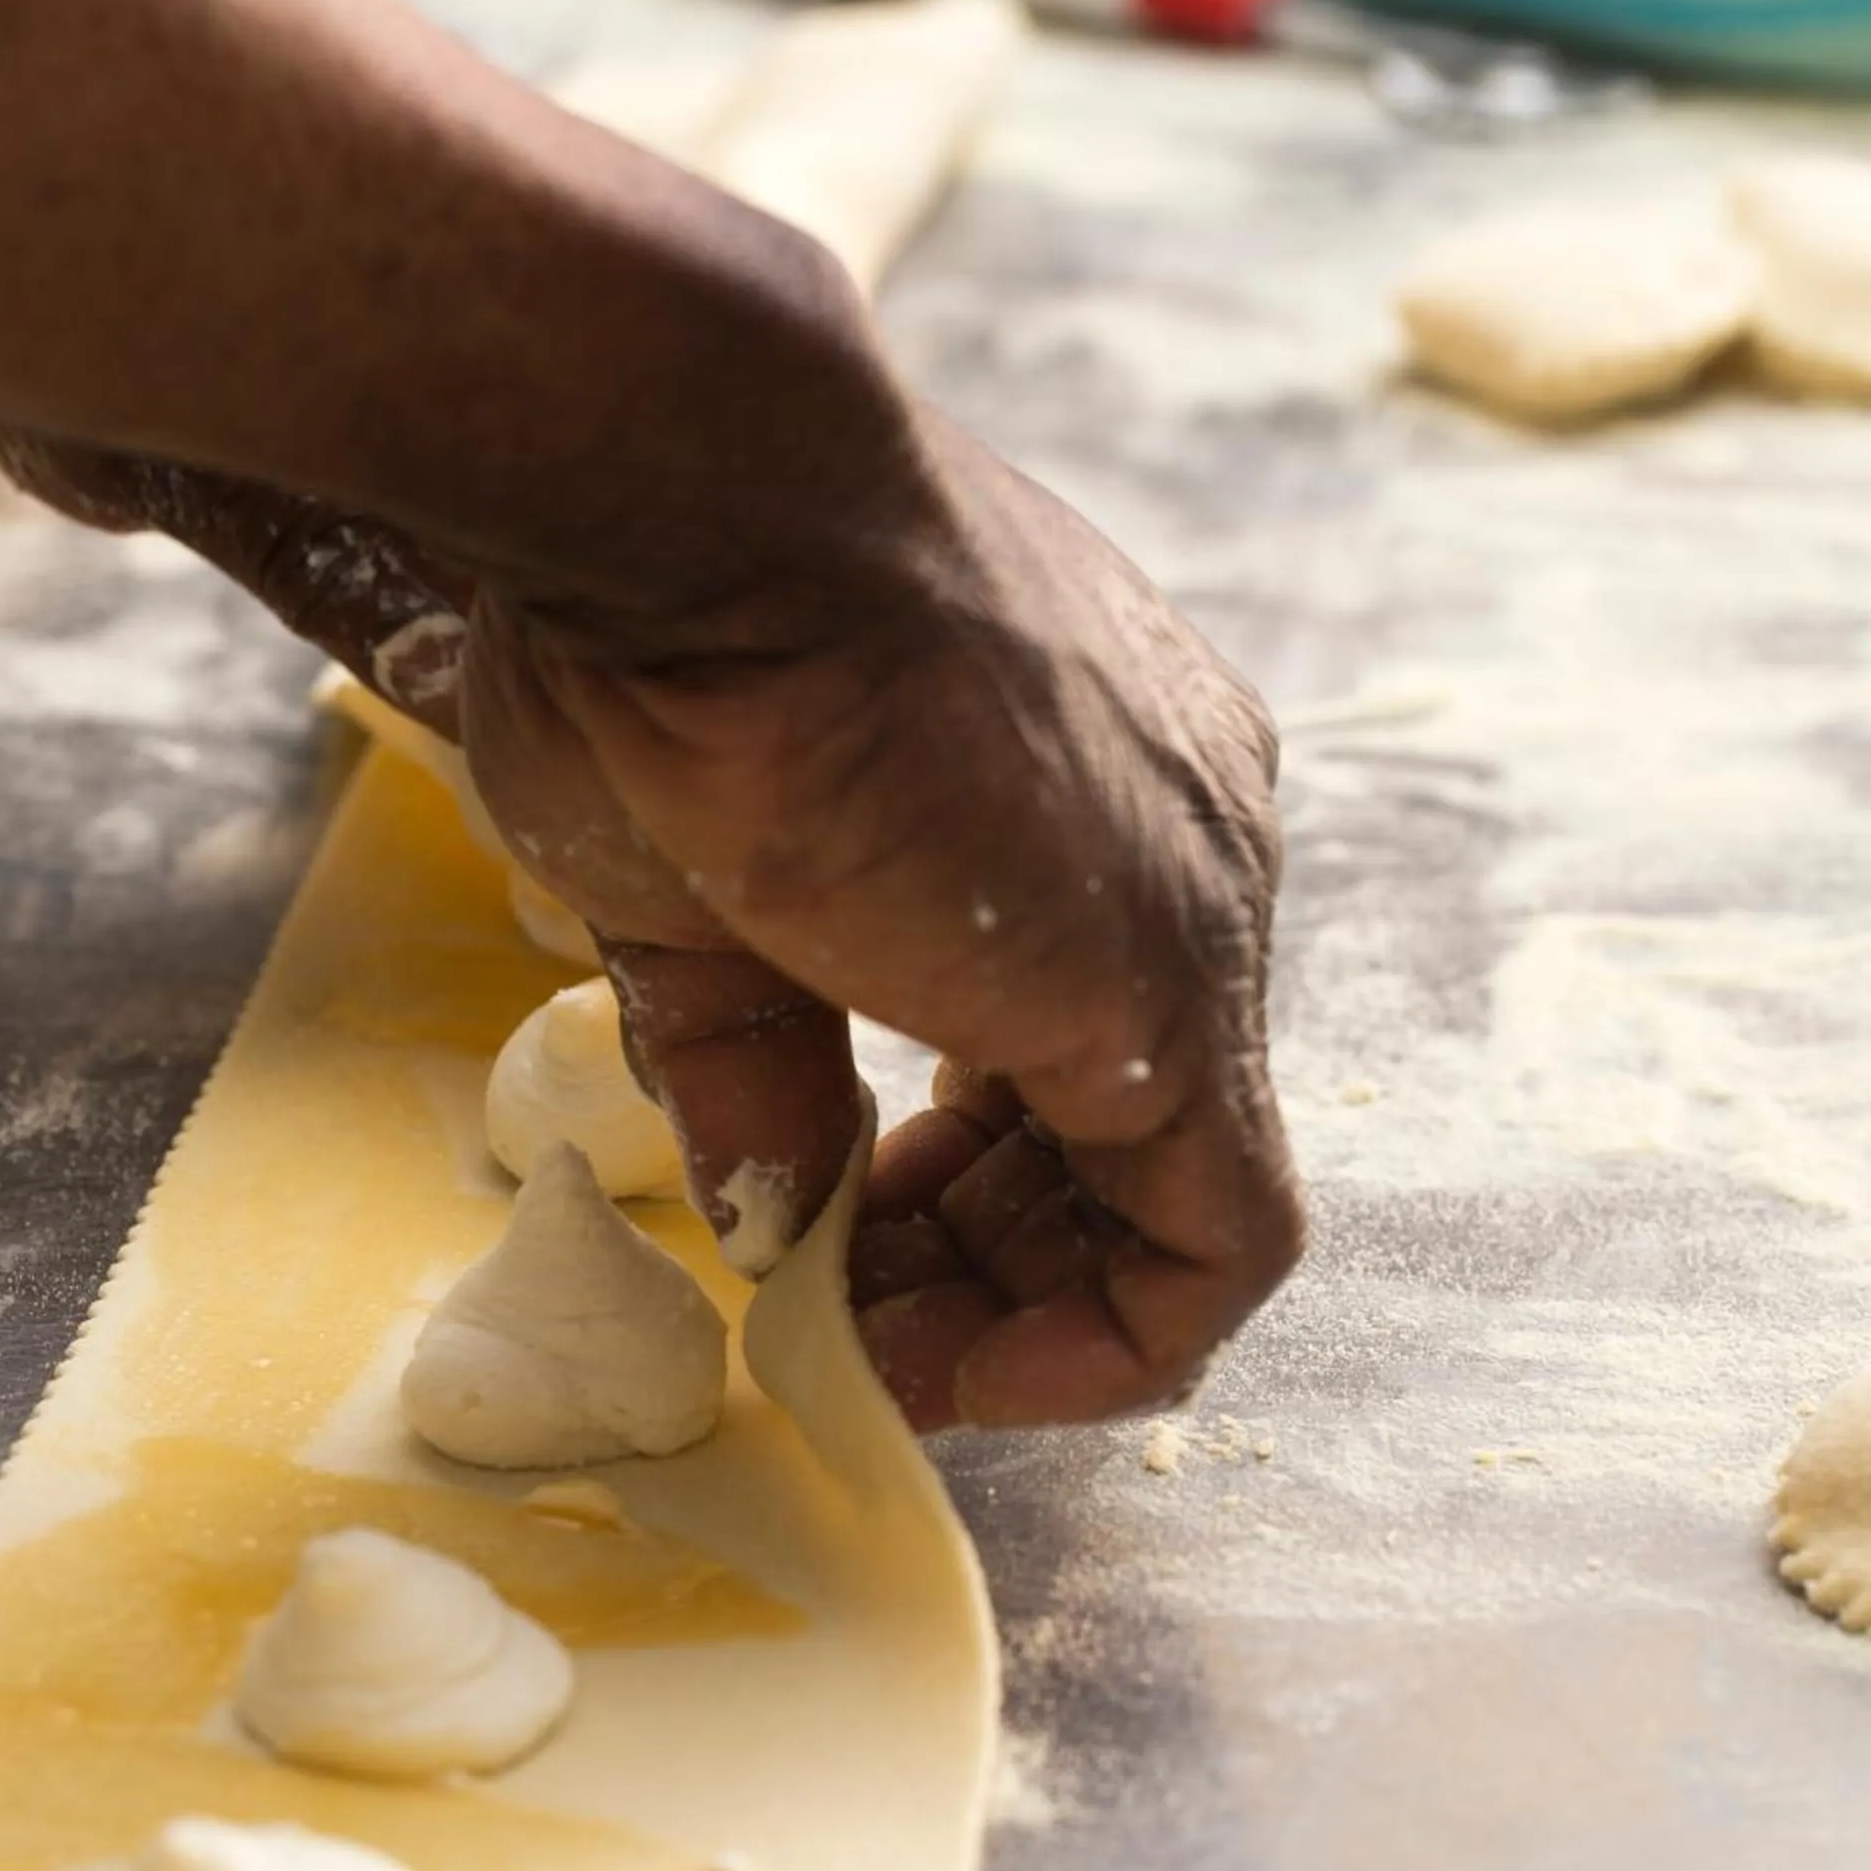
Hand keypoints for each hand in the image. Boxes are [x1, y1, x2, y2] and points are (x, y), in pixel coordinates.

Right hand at [0, 408, 1303, 1430]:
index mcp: (1079, 783)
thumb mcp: (691, 895)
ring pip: (1181, 1190)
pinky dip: (1100, 1342)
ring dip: (1025, 1305)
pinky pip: (1216, 1241)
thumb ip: (764, 1064)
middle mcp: (1183, 839)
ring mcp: (1195, 907)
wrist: (690, 498)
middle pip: (1136, 1128)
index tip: (829, 1227)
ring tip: (873, 1348)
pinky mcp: (1168, 996)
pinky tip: (951, 1373)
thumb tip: (778, 1214)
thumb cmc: (654, 642)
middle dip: (985, 1257)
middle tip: (844, 1321)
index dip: (955, 1176)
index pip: (1068, 1036)